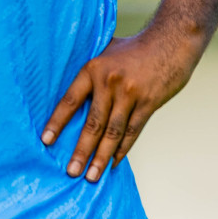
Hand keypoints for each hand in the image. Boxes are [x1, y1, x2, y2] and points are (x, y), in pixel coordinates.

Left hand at [41, 30, 200, 182]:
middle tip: (71, 171)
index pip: (70, 100)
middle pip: (92, 123)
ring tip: (91, 176)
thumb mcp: (105, 50)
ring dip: (101, 156)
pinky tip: (112, 163)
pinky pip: (133, 131)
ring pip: (113, 132)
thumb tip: (70, 91)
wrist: (171, 42)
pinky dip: (122, 149)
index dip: (58, 122)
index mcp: (93, 69)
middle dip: (81, 150)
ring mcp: (130, 95)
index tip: (46, 141)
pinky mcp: (149, 103)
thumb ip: (90, 71)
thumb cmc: (133, 48)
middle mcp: (110, 83)